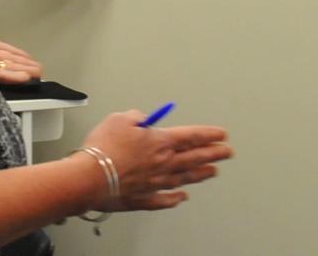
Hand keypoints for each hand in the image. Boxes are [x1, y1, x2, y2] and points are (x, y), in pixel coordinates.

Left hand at [0, 4, 43, 83]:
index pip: (0, 49)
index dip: (14, 53)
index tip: (27, 57)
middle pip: (6, 61)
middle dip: (22, 65)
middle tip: (38, 70)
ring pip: (6, 69)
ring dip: (22, 71)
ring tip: (36, 74)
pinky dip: (12, 76)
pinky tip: (24, 77)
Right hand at [78, 111, 232, 211]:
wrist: (90, 177)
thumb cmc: (104, 147)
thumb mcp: (120, 119)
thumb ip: (136, 117)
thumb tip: (142, 119)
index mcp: (160, 142)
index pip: (192, 136)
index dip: (209, 135)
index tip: (222, 135)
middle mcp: (163, 163)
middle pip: (194, 157)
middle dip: (213, 154)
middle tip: (227, 153)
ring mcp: (155, 183)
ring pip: (184, 178)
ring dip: (200, 174)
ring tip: (213, 172)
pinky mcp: (143, 198)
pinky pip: (164, 199)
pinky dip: (175, 198)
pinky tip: (182, 197)